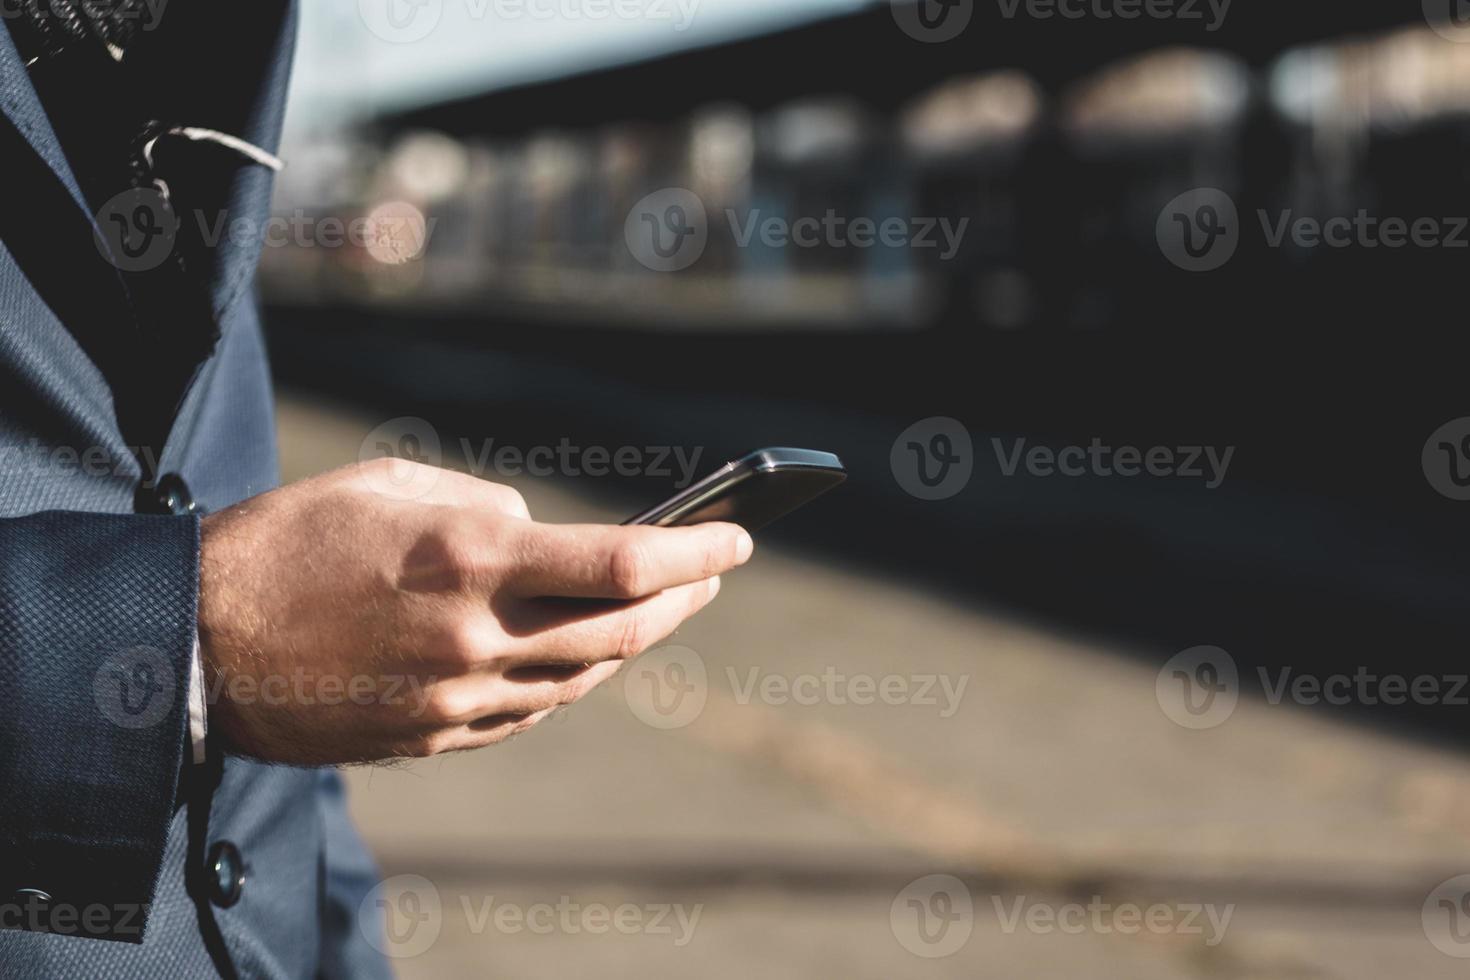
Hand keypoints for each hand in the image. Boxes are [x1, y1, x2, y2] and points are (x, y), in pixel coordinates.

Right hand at [197, 459, 750, 764]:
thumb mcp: (388, 487)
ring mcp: (459, 698)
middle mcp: (478, 637)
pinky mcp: (435, 737)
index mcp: (472, 561)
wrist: (197, 646)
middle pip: (621, 630)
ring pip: (580, 677)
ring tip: (657, 607)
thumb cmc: (288, 542)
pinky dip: (567, 678)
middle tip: (713, 572)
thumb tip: (537, 534)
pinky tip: (577, 653)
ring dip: (630, 642)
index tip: (738, 538)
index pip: (623, 563)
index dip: (695, 551)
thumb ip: (481, 506)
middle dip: (683, 599)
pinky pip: (529, 711)